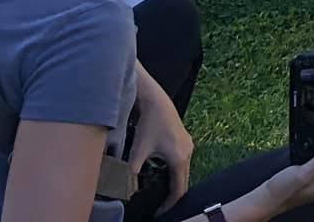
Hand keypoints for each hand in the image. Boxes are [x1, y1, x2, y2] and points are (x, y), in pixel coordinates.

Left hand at [129, 65, 192, 206]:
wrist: (157, 102)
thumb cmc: (149, 125)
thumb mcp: (138, 151)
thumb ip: (132, 173)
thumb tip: (125, 190)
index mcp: (179, 159)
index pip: (178, 190)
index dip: (169, 204)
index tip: (158, 212)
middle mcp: (189, 153)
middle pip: (183, 183)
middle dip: (171, 196)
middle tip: (157, 206)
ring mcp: (189, 147)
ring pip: (183, 173)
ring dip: (171, 183)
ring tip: (157, 192)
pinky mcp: (185, 142)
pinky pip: (182, 163)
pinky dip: (172, 172)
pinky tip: (159, 173)